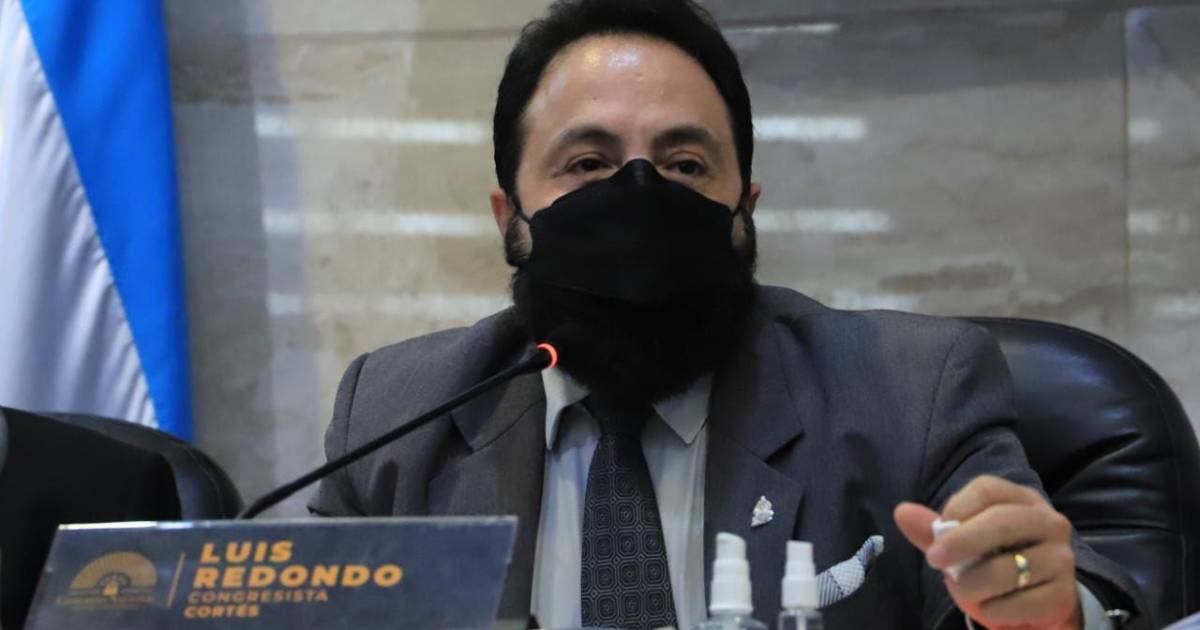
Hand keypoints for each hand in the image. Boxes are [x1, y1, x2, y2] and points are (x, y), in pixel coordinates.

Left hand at [894, 475, 1081, 628]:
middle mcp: (1048, 522)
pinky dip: (993, 609)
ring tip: (962, 589)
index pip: (987, 489)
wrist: (1037, 600)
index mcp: (1022, 499)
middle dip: (961, 542)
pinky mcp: (1062, 594)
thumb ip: (934, 529)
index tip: (938, 530)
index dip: (957, 507)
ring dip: (973, 584)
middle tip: (934, 559)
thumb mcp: (963, 543)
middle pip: (1002, 521)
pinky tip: (989, 606)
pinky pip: (1020, 603)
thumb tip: (901, 511)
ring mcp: (1060, 558)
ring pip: (1008, 568)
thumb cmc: (994, 561)